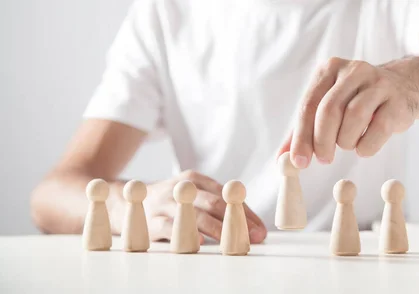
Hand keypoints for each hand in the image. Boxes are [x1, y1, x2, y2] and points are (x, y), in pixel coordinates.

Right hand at [114, 170, 266, 243]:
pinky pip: (172, 229)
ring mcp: (165, 204)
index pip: (226, 194)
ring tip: (236, 242)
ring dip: (219, 231)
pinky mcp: (152, 221)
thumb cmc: (170, 201)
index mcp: (194, 178)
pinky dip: (187, 236)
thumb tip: (251, 225)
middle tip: (255, 236)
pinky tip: (202, 243)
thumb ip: (217, 205)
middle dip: (238, 221)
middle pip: (214, 203)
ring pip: (195, 216)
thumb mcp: (191, 194)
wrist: (125, 202)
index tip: (261, 229)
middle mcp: (181, 187)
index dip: (246, 211)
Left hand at [277, 57, 418, 167]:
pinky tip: (363, 148)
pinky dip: (367, 145)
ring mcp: (378, 83)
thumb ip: (303, 131)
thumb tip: (281, 159)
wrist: (403, 87)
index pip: (308, 105)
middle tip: (324, 159)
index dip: (301, 137)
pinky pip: (379, 128)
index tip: (299, 162)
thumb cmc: (357, 101)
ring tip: (347, 146)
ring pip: (354, 116)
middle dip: (322, 140)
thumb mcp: (328, 108)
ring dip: (346, 141)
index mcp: (329, 69)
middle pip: (329, 109)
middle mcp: (353, 70)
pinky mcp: (398, 101)